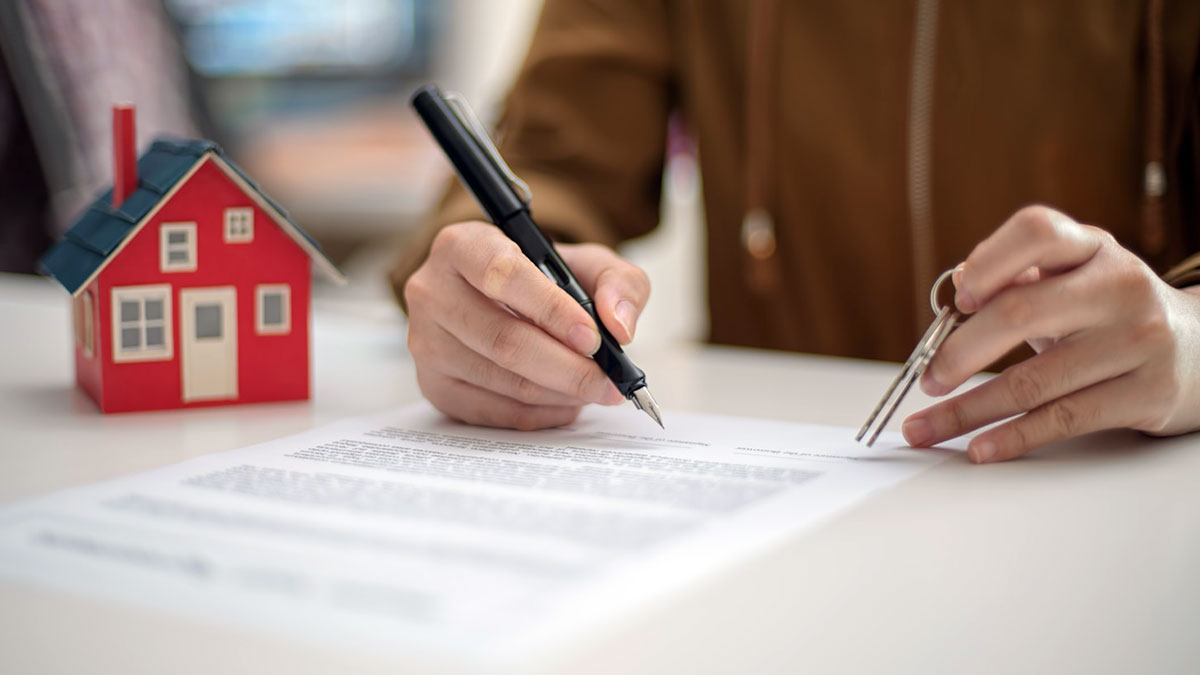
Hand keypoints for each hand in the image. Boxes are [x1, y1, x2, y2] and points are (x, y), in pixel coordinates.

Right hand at [404, 221, 649, 429]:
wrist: (504, 300)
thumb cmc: (545, 278)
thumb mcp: (588, 263)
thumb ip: (618, 282)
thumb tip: (619, 326)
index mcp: (461, 245)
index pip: (502, 275)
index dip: (550, 310)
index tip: (591, 337)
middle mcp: (432, 291)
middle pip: (503, 339)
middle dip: (566, 367)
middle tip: (607, 381)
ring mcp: (426, 342)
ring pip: (501, 380)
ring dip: (558, 393)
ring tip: (592, 390)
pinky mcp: (433, 385)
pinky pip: (493, 411)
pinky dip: (540, 413)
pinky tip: (565, 402)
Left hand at [902, 205, 1199, 462]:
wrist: (1199, 350)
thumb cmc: (1108, 312)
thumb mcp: (1071, 279)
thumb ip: (1017, 278)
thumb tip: (960, 283)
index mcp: (1092, 248)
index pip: (1036, 232)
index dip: (989, 262)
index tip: (958, 300)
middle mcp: (1119, 286)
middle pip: (1021, 312)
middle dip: (959, 353)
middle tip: (928, 379)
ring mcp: (1138, 341)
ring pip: (1033, 381)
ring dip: (968, 410)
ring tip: (927, 426)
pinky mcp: (1146, 394)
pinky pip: (1063, 420)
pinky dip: (1011, 437)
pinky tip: (978, 447)